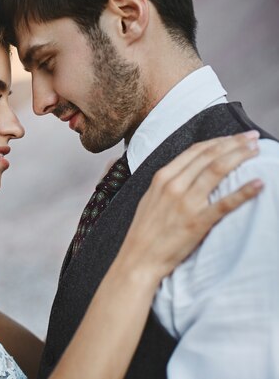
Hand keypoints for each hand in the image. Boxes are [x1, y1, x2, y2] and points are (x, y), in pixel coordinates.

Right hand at [122, 130, 263, 282]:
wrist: (138, 259)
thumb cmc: (145, 232)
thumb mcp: (150, 198)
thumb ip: (168, 183)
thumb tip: (189, 172)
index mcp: (162, 178)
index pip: (195, 151)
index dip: (219, 141)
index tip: (236, 137)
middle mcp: (174, 185)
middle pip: (209, 156)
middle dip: (235, 143)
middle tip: (253, 138)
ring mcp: (185, 203)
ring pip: (218, 170)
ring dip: (241, 156)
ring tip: (257, 150)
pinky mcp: (197, 222)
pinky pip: (225, 203)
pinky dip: (244, 191)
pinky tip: (258, 183)